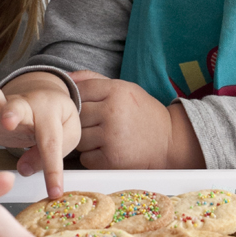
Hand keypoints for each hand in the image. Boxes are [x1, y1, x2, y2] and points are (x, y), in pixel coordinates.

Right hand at [0, 74, 79, 197]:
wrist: (46, 97)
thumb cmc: (57, 120)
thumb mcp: (66, 138)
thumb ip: (45, 156)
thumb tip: (24, 169)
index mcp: (50, 115)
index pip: (51, 144)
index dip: (52, 170)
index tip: (54, 192)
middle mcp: (25, 107)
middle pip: (19, 108)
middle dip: (12, 114)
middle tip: (8, 122)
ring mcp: (3, 106)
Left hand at [68, 73, 202, 169]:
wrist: (169, 141)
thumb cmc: (143, 114)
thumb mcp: (126, 89)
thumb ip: (95, 80)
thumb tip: (66, 77)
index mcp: (117, 91)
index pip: (80, 90)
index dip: (80, 99)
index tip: (88, 106)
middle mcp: (112, 112)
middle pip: (77, 115)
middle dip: (83, 121)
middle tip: (98, 124)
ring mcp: (110, 137)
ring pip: (79, 138)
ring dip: (87, 140)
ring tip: (105, 138)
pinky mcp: (110, 159)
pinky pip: (86, 157)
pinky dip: (93, 156)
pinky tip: (109, 150)